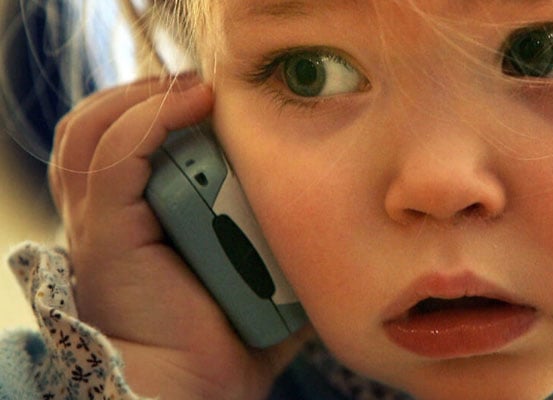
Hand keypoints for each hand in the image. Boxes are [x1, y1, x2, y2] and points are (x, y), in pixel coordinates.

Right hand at [49, 76, 311, 399]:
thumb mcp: (262, 281)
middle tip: (208, 93)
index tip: (219, 101)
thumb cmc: (227, 343)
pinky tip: (193, 102)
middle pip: (104, 126)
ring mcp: (104, 221)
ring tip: (199, 92)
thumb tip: (329, 228)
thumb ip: (282, 249)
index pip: (129, 142)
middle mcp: (112, 216)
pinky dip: (150, 118)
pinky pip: (115, 156)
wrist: (195, 390)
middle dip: (152, 97)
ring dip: (147, 98)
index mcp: (140, 221)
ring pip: (96, 130)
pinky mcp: (107, 232)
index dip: (163, 110)